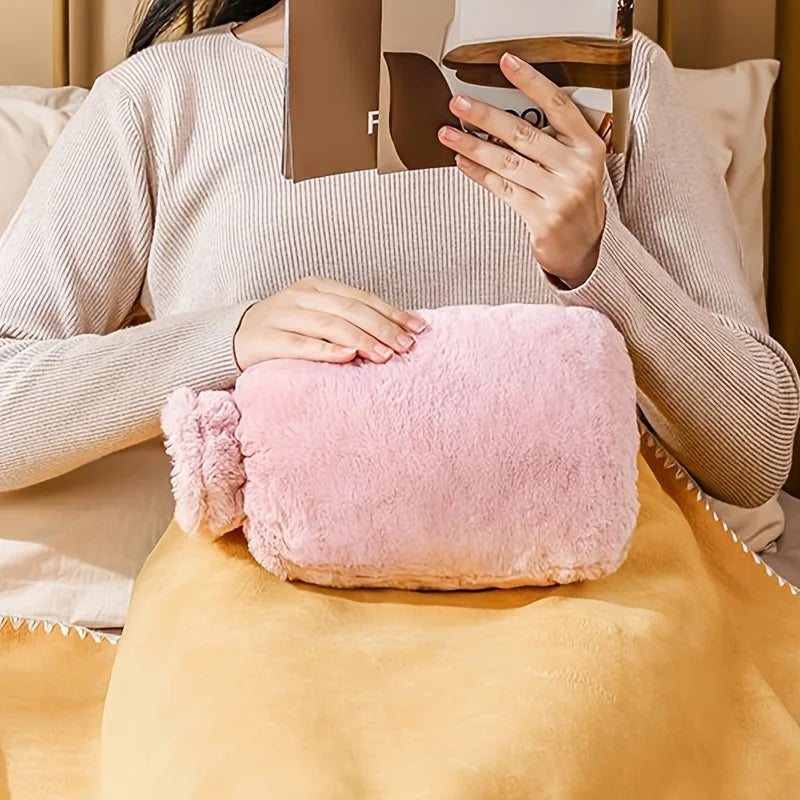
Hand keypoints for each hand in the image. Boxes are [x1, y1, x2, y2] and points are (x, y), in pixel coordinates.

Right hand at [233, 277, 426, 370]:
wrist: (231, 339)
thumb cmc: (286, 332)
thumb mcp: (318, 319)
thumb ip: (350, 321)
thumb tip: (399, 333)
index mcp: (317, 287)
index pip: (362, 298)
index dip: (392, 313)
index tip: (418, 329)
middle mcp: (300, 296)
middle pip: (349, 310)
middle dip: (382, 328)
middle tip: (406, 347)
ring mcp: (280, 316)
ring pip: (328, 324)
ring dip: (360, 339)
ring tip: (385, 355)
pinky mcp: (264, 340)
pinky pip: (299, 345)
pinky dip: (325, 350)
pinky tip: (347, 356)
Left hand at [437, 52, 606, 287]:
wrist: (585, 250)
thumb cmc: (574, 201)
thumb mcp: (578, 166)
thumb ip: (555, 141)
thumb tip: (505, 115)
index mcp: (589, 147)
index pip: (558, 105)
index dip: (531, 81)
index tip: (506, 63)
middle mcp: (578, 168)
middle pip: (524, 133)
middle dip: (486, 116)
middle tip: (458, 103)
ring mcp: (561, 195)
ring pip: (508, 162)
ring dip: (473, 146)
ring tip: (448, 134)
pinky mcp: (543, 219)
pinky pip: (504, 190)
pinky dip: (480, 175)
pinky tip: (463, 163)